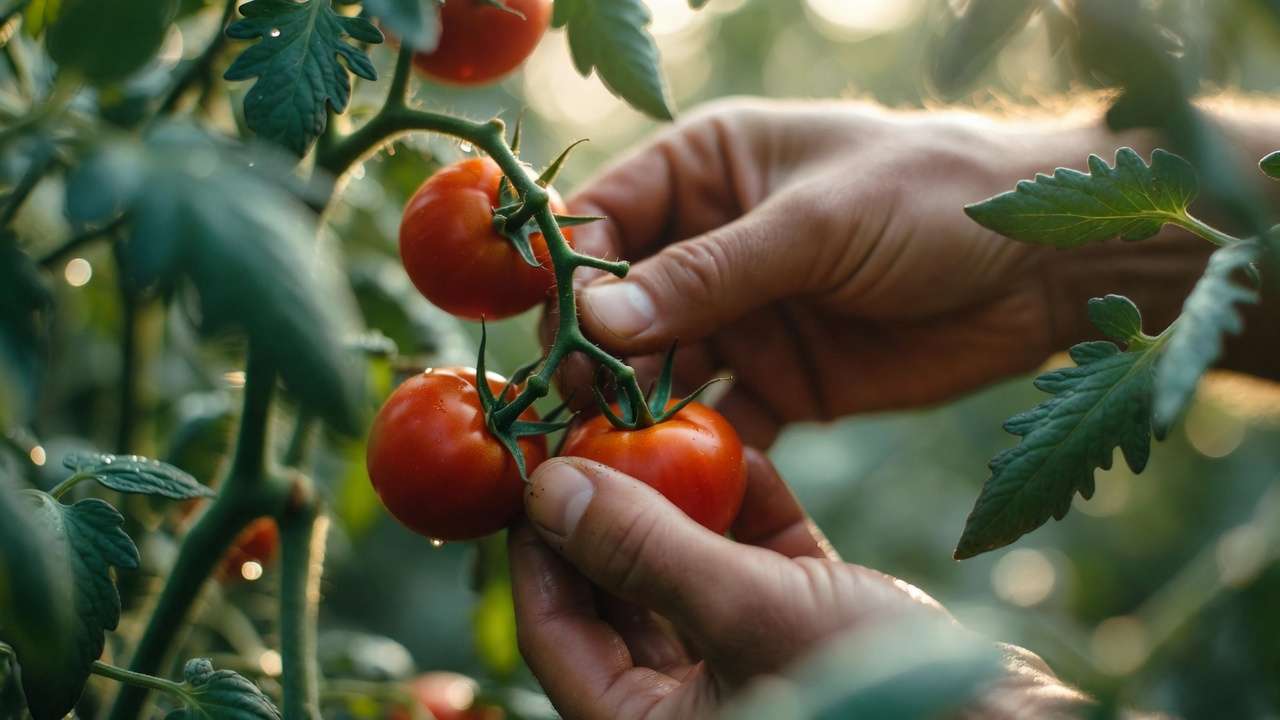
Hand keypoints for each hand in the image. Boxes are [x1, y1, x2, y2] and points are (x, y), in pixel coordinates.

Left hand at [508, 452, 1086, 718]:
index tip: (529, 463)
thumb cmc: (876, 695)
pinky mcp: (807, 625)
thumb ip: (643, 551)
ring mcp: (748, 659)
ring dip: (676, 497)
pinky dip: (746, 507)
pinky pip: (754, 558)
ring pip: (685, 567)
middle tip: (588, 423)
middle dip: (605, 506)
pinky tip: (739, 445)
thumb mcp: (746, 614)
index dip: (535, 545)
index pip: (554, 630)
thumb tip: (548, 488)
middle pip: (616, 591)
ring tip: (657, 419)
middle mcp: (687, 700)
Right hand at [552, 99, 1210, 445]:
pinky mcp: (781, 380)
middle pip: (620, 305)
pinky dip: (697, 448)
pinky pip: (719, 419)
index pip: (605, 220)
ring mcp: (744, 316)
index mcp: (706, 170)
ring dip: (633, 409)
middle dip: (592, 354)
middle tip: (571, 411)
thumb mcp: (816, 224)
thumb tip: (598, 319)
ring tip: (608, 455)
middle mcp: (710, 243)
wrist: (1049, 266)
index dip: (570, 276)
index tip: (554, 336)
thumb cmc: (936, 197)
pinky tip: (677, 479)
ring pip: (659, 368)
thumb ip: (707, 273)